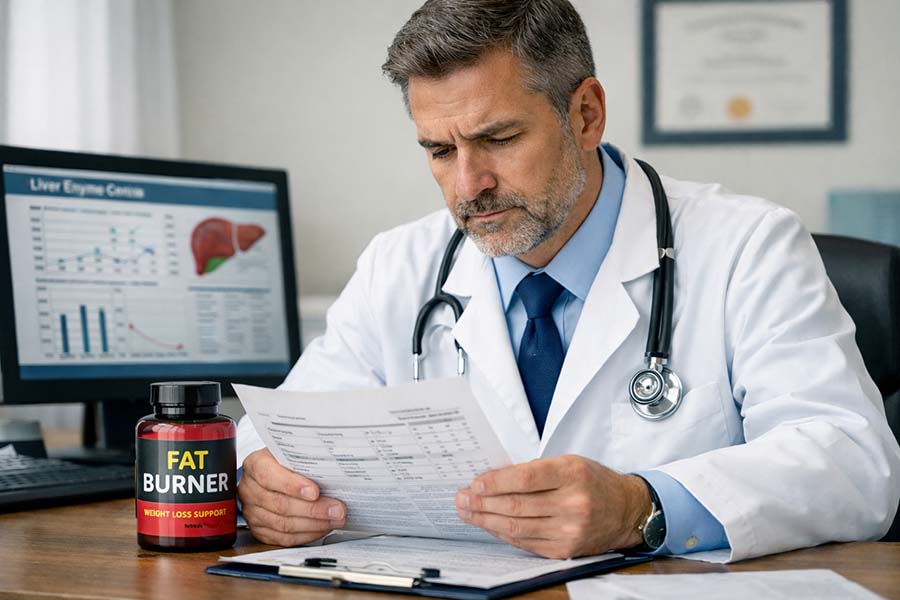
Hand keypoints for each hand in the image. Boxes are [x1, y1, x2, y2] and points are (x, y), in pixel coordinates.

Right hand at [238, 448, 346, 545]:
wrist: (273, 472)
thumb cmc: (285, 461)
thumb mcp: (292, 452)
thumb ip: (305, 460)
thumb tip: (333, 472)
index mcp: (255, 464)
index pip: (269, 476)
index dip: (292, 485)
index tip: (315, 491)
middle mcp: (249, 489)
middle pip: (280, 504)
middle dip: (313, 509)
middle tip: (337, 509)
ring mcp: (252, 512)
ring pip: (283, 524)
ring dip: (314, 524)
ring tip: (335, 519)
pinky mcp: (259, 530)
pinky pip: (284, 538)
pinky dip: (306, 534)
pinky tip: (322, 527)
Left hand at [454, 454, 650, 557]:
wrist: (626, 510)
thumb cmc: (593, 481)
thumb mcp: (568, 463)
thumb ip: (534, 470)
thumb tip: (492, 479)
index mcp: (573, 474)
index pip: (527, 478)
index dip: (496, 482)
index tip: (475, 482)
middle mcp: (573, 504)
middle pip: (518, 506)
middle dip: (483, 502)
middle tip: (461, 498)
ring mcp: (570, 531)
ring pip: (518, 527)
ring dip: (486, 520)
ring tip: (467, 512)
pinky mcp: (565, 550)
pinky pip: (526, 543)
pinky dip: (503, 534)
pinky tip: (489, 525)